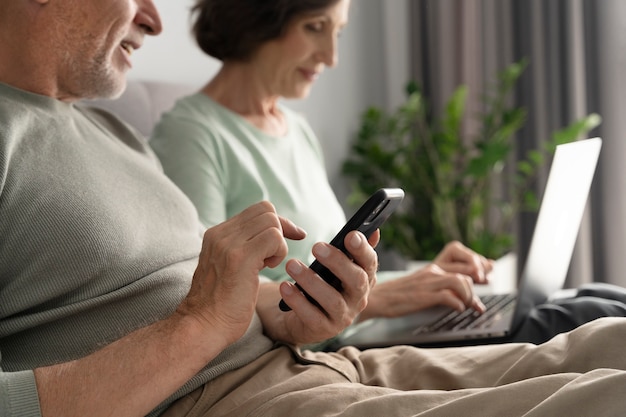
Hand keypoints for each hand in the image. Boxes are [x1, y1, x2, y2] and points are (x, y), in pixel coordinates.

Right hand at [177, 201, 305, 346]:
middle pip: (266, 211)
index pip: (257, 210)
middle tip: (278, 256)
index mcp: (217, 234)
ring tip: (268, 265)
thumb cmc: (220, 304)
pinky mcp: (240, 258)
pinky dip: (279, 252)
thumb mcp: (227, 266)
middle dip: (282, 230)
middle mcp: (221, 234)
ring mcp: (229, 244)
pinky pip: (274, 238)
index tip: (291, 237)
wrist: (202, 326)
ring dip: (279, 244)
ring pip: (271, 222)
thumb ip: (243, 248)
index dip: (278, 222)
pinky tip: (268, 268)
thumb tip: (272, 236)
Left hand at [260, 230, 379, 344]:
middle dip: (338, 262)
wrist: (306, 318)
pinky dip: (297, 301)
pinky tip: (285, 286)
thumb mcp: (339, 266)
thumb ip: (355, 249)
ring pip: (332, 300)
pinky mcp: (323, 329)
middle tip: (317, 247)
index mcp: (365, 278)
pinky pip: (311, 316)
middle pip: (357, 281)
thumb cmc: (325, 284)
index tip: (350, 235)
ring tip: (292, 265)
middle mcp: (358, 299)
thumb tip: (373, 230)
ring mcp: (343, 316)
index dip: (363, 249)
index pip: (371, 263)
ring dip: (312, 281)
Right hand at [357, 241, 491, 320]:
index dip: (478, 265)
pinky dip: (457, 304)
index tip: (486, 276)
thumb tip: (459, 297)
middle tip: (480, 300)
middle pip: (466, 270)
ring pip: (460, 281)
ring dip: (470, 296)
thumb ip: (439, 288)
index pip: (461, 258)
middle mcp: (432, 271)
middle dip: (478, 284)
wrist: (376, 298)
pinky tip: (457, 309)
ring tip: (469, 307)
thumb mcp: (421, 287)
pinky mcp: (423, 295)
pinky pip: (448, 296)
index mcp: (432, 268)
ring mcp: (428, 283)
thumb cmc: (397, 296)